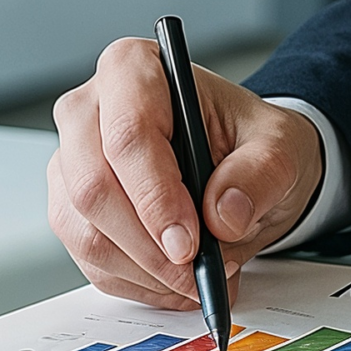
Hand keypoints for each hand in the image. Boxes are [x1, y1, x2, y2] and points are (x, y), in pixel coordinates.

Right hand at [47, 37, 324, 309]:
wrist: (242, 161)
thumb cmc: (251, 141)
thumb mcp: (280, 148)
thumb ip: (259, 175)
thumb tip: (223, 216)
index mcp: (134, 69)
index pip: (128, 135)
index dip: (155, 196)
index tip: (188, 244)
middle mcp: (89, 110)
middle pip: (93, 187)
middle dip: (149, 245)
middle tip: (198, 273)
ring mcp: (72, 162)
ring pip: (85, 232)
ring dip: (145, 270)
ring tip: (198, 278)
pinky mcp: (70, 208)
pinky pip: (89, 259)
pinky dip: (136, 281)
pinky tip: (175, 281)